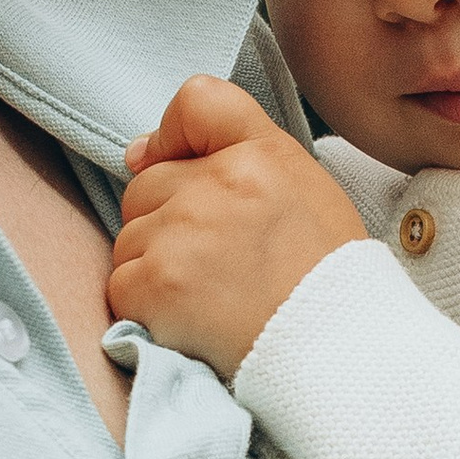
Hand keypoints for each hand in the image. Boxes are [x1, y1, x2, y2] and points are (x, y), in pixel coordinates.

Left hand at [109, 77, 367, 379]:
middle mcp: (219, 183)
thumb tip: (138, 155)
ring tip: (209, 300)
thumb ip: (237, 159)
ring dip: (153, 271)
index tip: (176, 167)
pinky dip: (145, 310)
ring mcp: (183, 232)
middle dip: (165, 224)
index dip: (173, 136)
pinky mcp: (156, 283)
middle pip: (147, 186)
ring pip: (128, 239)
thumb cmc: (327, 283)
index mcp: (263, 155)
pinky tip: (191, 323)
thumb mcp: (306, 193)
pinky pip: (121, 286)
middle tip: (215, 267)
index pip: (197, 102)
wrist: (338, 356)